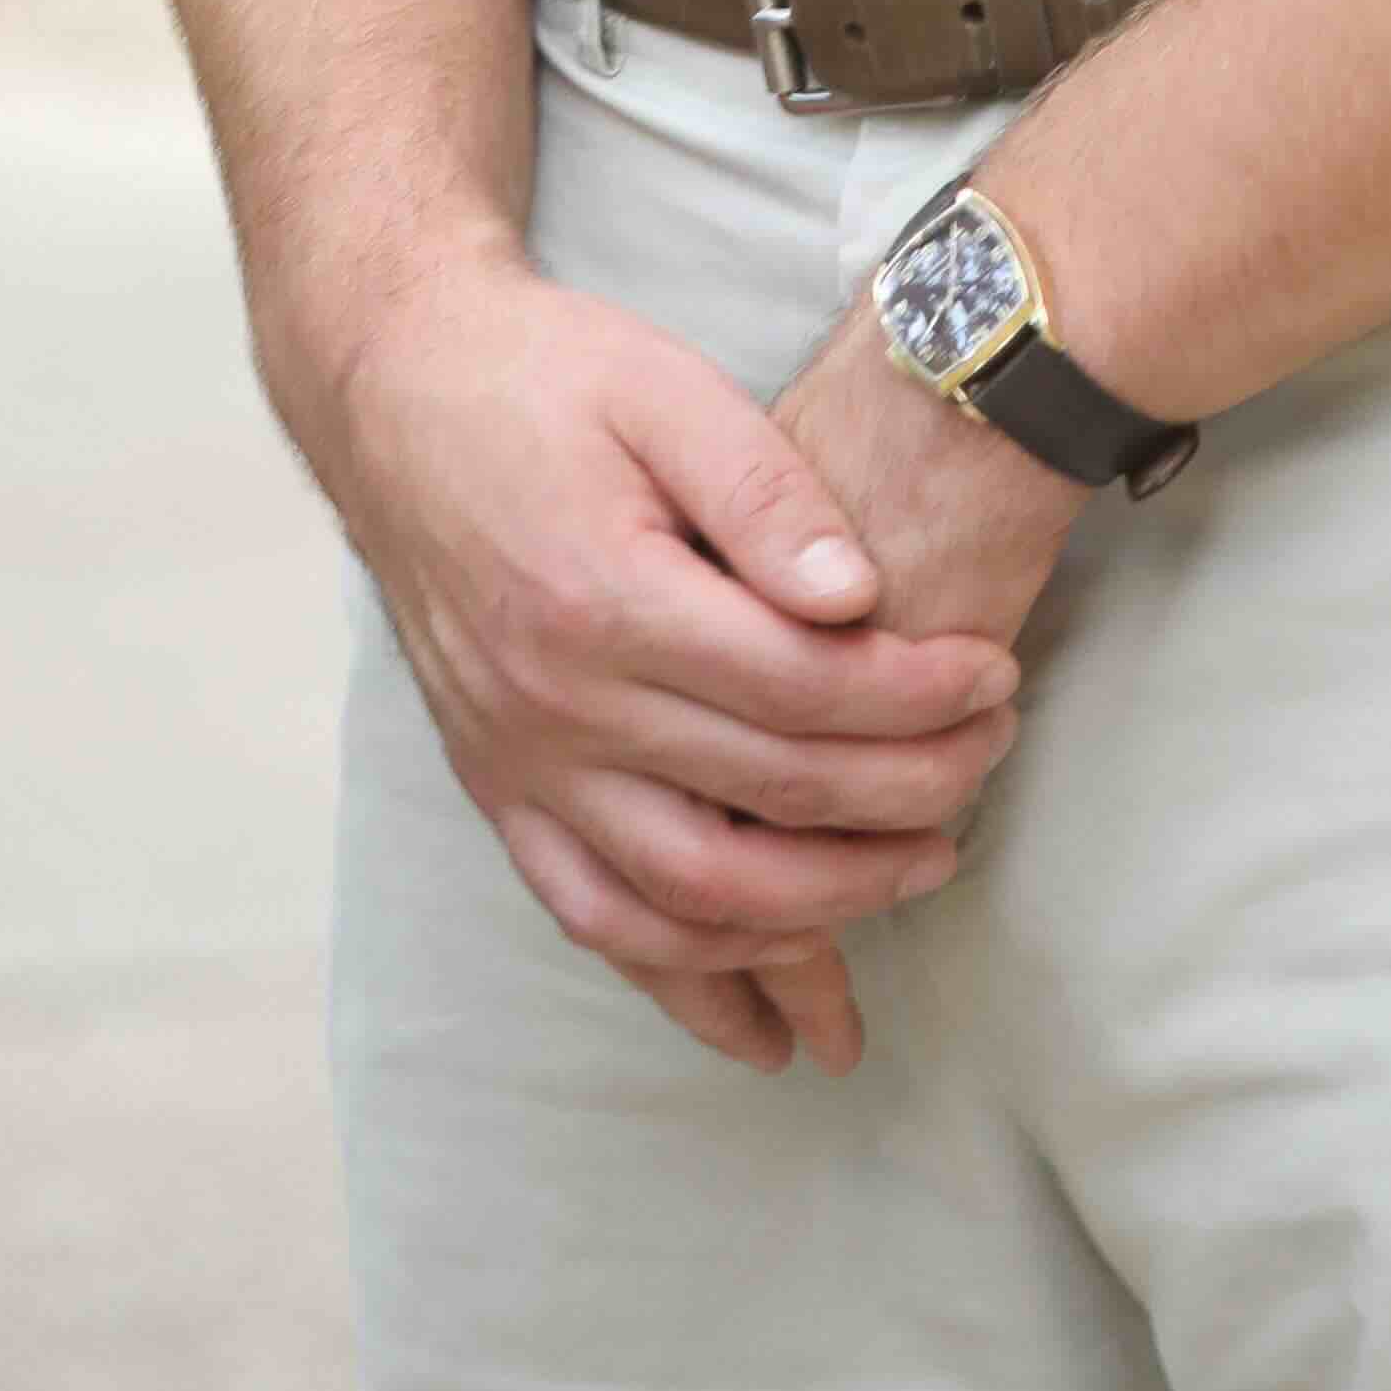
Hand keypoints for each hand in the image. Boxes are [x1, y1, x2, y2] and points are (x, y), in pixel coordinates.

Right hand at [276, 243, 1023, 1075]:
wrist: (396, 393)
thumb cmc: (545, 377)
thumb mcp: (664, 388)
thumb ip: (766, 491)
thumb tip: (859, 599)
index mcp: (604, 599)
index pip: (801, 690)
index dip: (917, 696)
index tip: (994, 677)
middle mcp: (554, 705)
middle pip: (765, 799)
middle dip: (905, 795)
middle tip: (990, 757)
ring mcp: (518, 763)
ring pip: (687, 898)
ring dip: (821, 912)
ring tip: (921, 872)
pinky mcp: (498, 790)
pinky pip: (595, 919)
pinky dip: (688, 977)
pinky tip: (766, 1012)